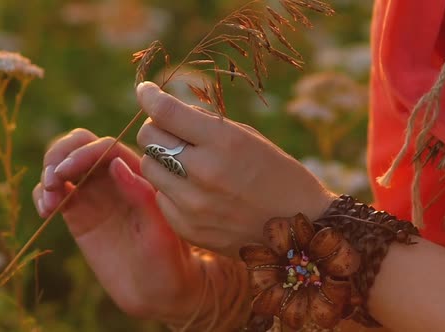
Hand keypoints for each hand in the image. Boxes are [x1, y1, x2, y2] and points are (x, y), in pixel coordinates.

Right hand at [32, 129, 203, 322]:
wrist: (157, 294)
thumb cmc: (168, 264)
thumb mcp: (161, 234)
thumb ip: (142, 197)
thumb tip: (116, 163)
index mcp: (139, 175)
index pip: (106, 148)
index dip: (82, 153)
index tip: (65, 172)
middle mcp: (115, 179)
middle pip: (81, 146)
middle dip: (60, 155)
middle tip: (52, 181)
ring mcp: (95, 195)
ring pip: (64, 165)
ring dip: (48, 173)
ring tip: (48, 203)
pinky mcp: (79, 215)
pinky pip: (55, 193)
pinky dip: (43, 194)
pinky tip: (46, 211)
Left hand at [135, 81, 335, 256]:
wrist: (299, 232)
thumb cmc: (277, 175)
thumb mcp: (248, 138)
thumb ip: (205, 124)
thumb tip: (165, 111)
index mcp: (225, 142)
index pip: (166, 112)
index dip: (149, 96)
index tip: (145, 91)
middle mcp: (204, 173)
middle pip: (149, 138)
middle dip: (156, 128)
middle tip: (171, 131)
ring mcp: (193, 205)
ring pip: (148, 167)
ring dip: (160, 158)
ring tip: (185, 162)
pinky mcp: (187, 228)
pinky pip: (160, 196)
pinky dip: (170, 188)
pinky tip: (193, 190)